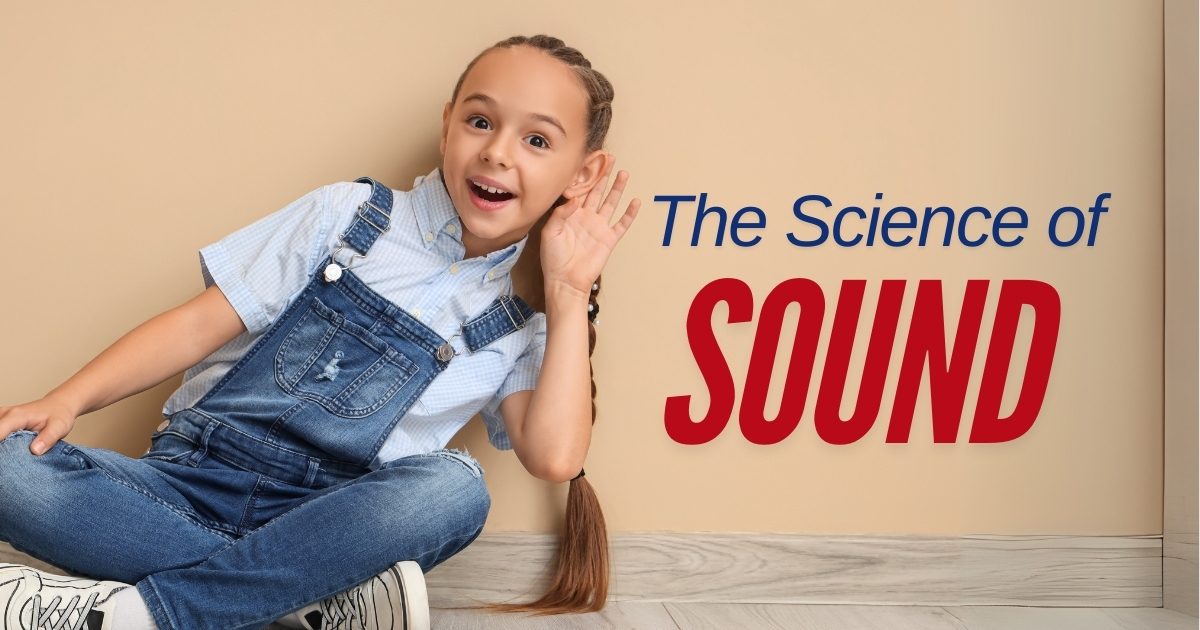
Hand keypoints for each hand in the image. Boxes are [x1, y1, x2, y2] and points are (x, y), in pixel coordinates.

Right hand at [0, 396, 78, 454]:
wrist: (59, 405)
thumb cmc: (59, 415)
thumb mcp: (60, 427)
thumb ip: (48, 438)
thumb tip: (35, 450)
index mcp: (17, 416)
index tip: (3, 461)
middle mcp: (5, 414)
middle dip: (0, 449)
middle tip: (8, 462)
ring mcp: (1, 417)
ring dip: (1, 446)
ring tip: (8, 458)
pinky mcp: (2, 421)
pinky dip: (1, 441)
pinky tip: (8, 451)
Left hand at [540, 155, 640, 298]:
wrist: (565, 281)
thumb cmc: (553, 260)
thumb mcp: (549, 232)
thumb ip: (560, 213)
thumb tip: (574, 199)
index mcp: (570, 215)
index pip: (579, 190)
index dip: (585, 176)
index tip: (590, 160)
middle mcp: (586, 218)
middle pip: (597, 191)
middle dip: (603, 175)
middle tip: (609, 158)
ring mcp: (599, 228)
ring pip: (611, 203)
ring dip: (617, 188)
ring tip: (623, 173)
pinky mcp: (609, 239)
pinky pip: (622, 224)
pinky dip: (630, 213)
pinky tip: (636, 201)